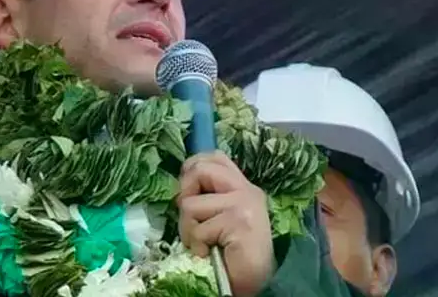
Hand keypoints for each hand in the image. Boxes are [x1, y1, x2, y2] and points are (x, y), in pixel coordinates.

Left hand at [177, 152, 275, 296]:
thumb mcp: (221, 216)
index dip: (193, 167)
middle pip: (199, 169)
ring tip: (203, 243)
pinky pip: (197, 229)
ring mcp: (244, 203)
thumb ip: (211, 196)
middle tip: (192, 218)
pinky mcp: (239, 220)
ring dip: (188, 229)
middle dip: (185, 194)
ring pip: (190, 203)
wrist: (254, 281)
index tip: (188, 191)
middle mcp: (246, 190)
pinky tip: (209, 253)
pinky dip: (196, 245)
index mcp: (243, 186)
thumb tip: (183, 182)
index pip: (215, 157)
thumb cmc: (233, 252)